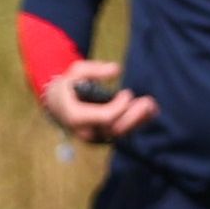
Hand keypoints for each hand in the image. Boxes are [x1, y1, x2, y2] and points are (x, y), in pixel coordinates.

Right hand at [40, 59, 159, 144]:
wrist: (57, 106)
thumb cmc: (67, 86)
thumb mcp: (75, 72)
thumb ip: (94, 70)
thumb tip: (117, 70)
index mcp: (76, 116)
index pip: (105, 117)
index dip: (119, 107)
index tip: (126, 92)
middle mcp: (86, 131)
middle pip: (116, 129)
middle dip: (134, 116)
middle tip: (148, 102)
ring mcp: (94, 137)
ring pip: (121, 133)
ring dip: (139, 120)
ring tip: (152, 106)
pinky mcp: (102, 138)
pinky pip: (121, 133)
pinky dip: (135, 123)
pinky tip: (148, 112)